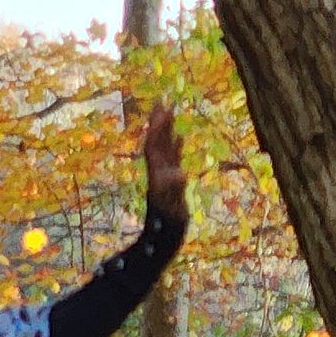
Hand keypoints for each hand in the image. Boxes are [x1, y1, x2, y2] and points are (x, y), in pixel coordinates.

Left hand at [141, 100, 187, 232]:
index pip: (154, 143)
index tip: (162, 109)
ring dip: (167, 130)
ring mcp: (165, 173)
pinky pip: (173, 158)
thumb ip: (175, 188)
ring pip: (164, 147)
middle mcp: (158, 169)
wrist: (165, 234)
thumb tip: (180, 174)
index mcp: (156, 171)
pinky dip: (176, 146)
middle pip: (156, 140)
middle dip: (159, 122)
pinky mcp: (173, 179)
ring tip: (171, 113)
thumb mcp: (172, 203)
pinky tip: (181, 137)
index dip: (157, 127)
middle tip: (163, 102)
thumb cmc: (168, 220)